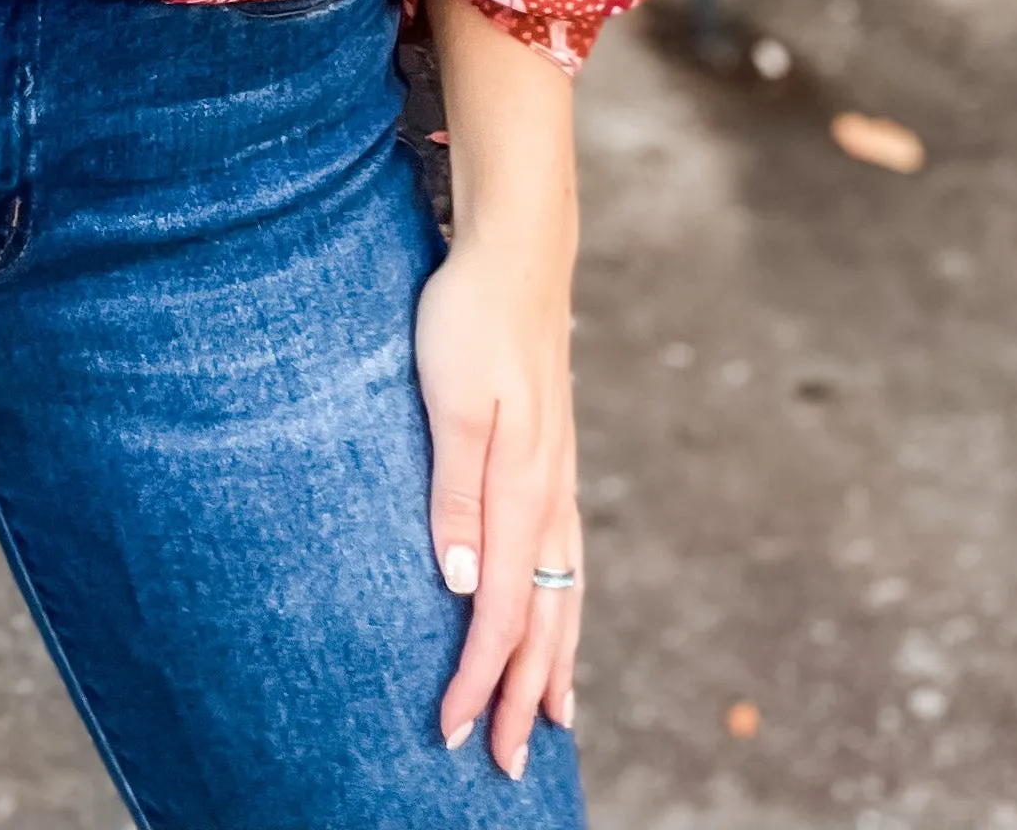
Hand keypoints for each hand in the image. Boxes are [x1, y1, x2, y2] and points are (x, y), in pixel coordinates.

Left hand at [416, 228, 582, 776]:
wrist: (519, 251)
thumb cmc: (470, 317)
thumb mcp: (450, 399)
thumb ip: (455, 492)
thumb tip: (459, 585)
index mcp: (521, 490)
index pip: (499, 612)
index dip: (479, 679)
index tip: (453, 734)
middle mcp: (549, 495)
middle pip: (543, 620)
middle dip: (526, 696)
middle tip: (513, 764)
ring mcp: (559, 477)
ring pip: (563, 595)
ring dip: (555, 662)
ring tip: (555, 717)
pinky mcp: (555, 458)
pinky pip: (566, 558)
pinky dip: (565, 608)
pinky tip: (558, 614)